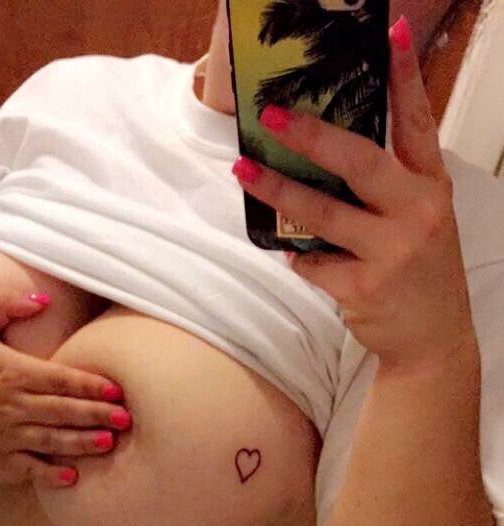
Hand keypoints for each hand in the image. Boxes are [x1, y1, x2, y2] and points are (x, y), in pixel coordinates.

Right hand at [0, 289, 129, 486]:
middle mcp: (11, 406)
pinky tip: (73, 477)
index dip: (90, 384)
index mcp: (12, 373)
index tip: (117, 389)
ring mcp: (5, 435)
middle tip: (126, 419)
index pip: (59, 379)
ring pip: (51, 441)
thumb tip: (43, 300)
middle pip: (62, 411)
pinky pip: (29, 469)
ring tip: (109, 444)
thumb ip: (5, 304)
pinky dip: (50, 475)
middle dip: (96, 415)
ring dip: (81, 444)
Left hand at [232, 16, 477, 372]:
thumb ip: (389, 184)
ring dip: (278, 191)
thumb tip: (326, 148)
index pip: (417, 121)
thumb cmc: (419, 271)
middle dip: (310, 136)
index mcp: (430, 185)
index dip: (403, 76)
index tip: (392, 33)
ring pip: (322, 213)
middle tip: (271, 117)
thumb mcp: (420, 217)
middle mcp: (417, 212)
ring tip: (245, 172)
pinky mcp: (364, 288)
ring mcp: (392, 251)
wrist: (433, 339)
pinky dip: (300, 259)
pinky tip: (298, 258)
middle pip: (358, 161)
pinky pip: (314, 264)